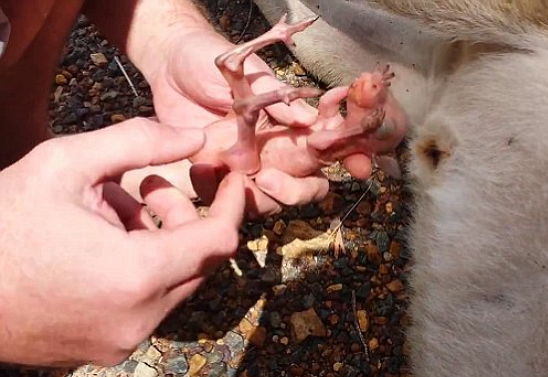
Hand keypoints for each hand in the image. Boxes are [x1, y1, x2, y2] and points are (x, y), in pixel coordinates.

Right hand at [0, 119, 244, 366]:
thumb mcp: (64, 165)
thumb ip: (139, 142)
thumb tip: (194, 136)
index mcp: (137, 275)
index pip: (220, 240)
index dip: (233, 203)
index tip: (232, 178)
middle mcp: (139, 317)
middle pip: (197, 261)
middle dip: (185, 217)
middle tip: (150, 186)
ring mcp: (123, 340)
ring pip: (172, 282)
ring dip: (160, 241)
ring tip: (115, 207)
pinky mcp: (105, 349)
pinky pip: (146, 303)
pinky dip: (141, 268)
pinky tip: (101, 240)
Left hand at [140, 28, 372, 213]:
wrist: (165, 62)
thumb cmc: (212, 60)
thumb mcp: (249, 73)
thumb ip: (276, 97)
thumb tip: (309, 120)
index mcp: (291, 126)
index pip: (329, 148)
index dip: (350, 159)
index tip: (359, 166)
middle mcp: (275, 152)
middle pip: (304, 188)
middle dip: (296, 192)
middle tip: (271, 180)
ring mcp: (245, 168)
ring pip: (267, 202)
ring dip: (256, 198)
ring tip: (233, 177)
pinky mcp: (212, 178)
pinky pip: (223, 201)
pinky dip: (216, 194)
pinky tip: (201, 170)